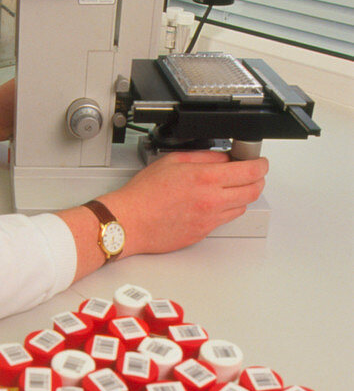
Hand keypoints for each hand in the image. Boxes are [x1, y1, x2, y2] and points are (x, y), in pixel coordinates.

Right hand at [105, 149, 268, 256]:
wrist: (129, 222)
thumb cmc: (144, 194)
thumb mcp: (173, 161)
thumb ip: (204, 157)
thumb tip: (223, 158)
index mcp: (205, 179)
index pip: (250, 172)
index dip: (260, 165)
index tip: (259, 163)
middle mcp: (211, 201)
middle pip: (253, 191)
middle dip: (257, 180)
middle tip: (252, 175)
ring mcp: (209, 219)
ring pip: (241, 207)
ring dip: (241, 196)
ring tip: (228, 189)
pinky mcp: (203, 233)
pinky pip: (224, 220)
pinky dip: (224, 210)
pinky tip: (211, 203)